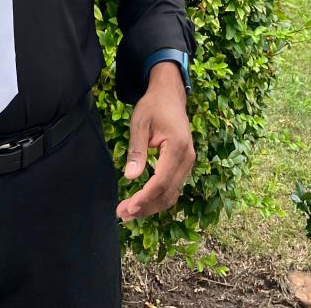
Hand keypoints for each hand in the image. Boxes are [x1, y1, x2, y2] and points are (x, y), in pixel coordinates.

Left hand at [116, 62, 194, 221]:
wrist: (170, 95)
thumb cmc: (153, 106)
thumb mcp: (139, 123)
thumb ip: (136, 150)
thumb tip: (129, 177)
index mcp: (177, 147)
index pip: (161, 181)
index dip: (144, 197)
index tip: (128, 207)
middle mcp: (187, 159)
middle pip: (168, 193)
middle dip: (146, 207)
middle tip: (123, 215)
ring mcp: (188, 164)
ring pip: (171, 194)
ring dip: (151, 206)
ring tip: (129, 213)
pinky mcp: (184, 165)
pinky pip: (172, 187)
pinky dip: (158, 198)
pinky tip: (142, 203)